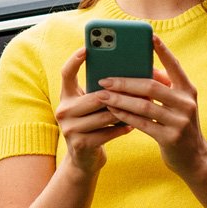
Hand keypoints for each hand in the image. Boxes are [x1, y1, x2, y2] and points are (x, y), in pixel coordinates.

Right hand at [52, 46, 130, 173]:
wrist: (84, 159)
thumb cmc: (95, 125)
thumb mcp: (93, 106)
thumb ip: (105, 90)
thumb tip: (133, 71)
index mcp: (66, 96)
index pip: (66, 73)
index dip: (74, 60)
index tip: (87, 48)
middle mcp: (63, 110)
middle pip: (96, 96)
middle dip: (121, 94)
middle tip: (142, 88)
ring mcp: (69, 128)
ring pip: (104, 115)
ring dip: (126, 111)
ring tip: (143, 106)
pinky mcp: (80, 144)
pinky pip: (107, 132)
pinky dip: (122, 128)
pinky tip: (133, 125)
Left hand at [95, 35, 206, 177]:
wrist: (194, 158)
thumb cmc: (179, 124)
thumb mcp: (178, 104)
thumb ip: (164, 88)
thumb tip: (140, 70)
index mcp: (188, 90)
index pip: (175, 66)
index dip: (163, 51)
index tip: (150, 36)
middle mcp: (186, 103)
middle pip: (151, 87)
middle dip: (125, 82)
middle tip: (104, 79)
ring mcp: (180, 121)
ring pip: (143, 106)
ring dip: (119, 100)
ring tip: (102, 95)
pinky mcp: (170, 138)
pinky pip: (142, 123)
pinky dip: (124, 116)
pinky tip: (111, 111)